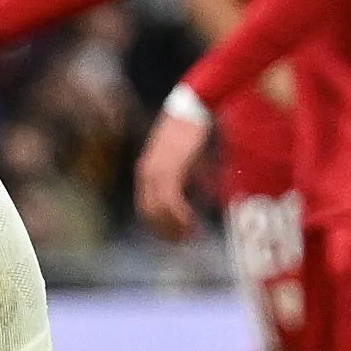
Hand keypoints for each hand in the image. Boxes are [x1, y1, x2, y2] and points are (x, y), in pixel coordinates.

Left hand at [132, 91, 211, 233]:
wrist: (192, 109)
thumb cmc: (192, 133)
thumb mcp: (186, 160)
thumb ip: (190, 178)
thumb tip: (205, 193)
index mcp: (146, 172)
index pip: (145, 208)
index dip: (159, 226)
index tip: (176, 235)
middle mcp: (146, 174)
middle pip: (149, 214)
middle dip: (166, 231)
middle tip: (185, 240)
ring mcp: (155, 172)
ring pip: (158, 211)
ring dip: (174, 227)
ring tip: (190, 234)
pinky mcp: (168, 170)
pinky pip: (170, 202)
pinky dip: (180, 216)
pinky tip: (191, 223)